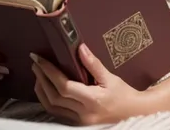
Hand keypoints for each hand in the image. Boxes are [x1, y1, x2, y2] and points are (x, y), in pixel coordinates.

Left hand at [31, 44, 151, 124]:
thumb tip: (80, 47)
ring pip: (52, 107)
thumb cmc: (123, 95)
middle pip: (54, 97)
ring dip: (42, 90)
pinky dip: (48, 100)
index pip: (63, 86)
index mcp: (92, 100)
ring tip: (38, 74)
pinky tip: (46, 89)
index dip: (49, 72)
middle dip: (42, 78)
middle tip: (36, 63)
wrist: (134, 113)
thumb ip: (94, 64)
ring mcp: (79, 122)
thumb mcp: (110, 78)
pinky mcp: (77, 124)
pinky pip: (57, 113)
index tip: (39, 59)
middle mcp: (83, 113)